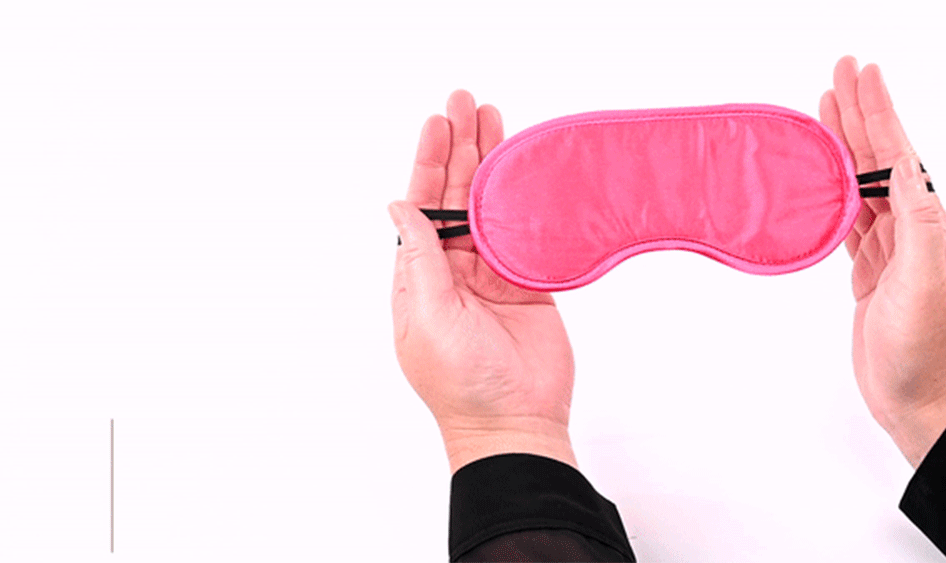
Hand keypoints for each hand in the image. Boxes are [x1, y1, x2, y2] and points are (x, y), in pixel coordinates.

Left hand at [388, 90, 577, 474]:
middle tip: (467, 103)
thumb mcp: (429, 317)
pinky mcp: (527, 285)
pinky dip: (527, 201)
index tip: (438, 124)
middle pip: (456, 197)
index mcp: (419, 278)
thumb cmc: (462, 384)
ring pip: (491, 207)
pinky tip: (527, 170)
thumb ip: (420, 259)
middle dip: (460, 150)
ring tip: (495, 120)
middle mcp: (454, 271)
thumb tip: (399, 207)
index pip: (421, 207)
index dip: (428, 162)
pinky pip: (526, 232)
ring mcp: (492, 276)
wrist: (515, 424)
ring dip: (492, 166)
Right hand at [819, 56, 945, 467]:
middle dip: (859, 114)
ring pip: (860, 184)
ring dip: (843, 146)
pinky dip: (832, 193)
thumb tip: (904, 168)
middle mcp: (911, 229)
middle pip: (878, 158)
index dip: (879, 112)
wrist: (921, 398)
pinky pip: (847, 220)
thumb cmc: (926, 349)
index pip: (898, 154)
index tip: (862, 75)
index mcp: (928, 225)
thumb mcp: (925, 282)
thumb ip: (918, 224)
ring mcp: (889, 250)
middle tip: (839, 74)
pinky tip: (821, 179)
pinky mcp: (869, 272)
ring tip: (825, 112)